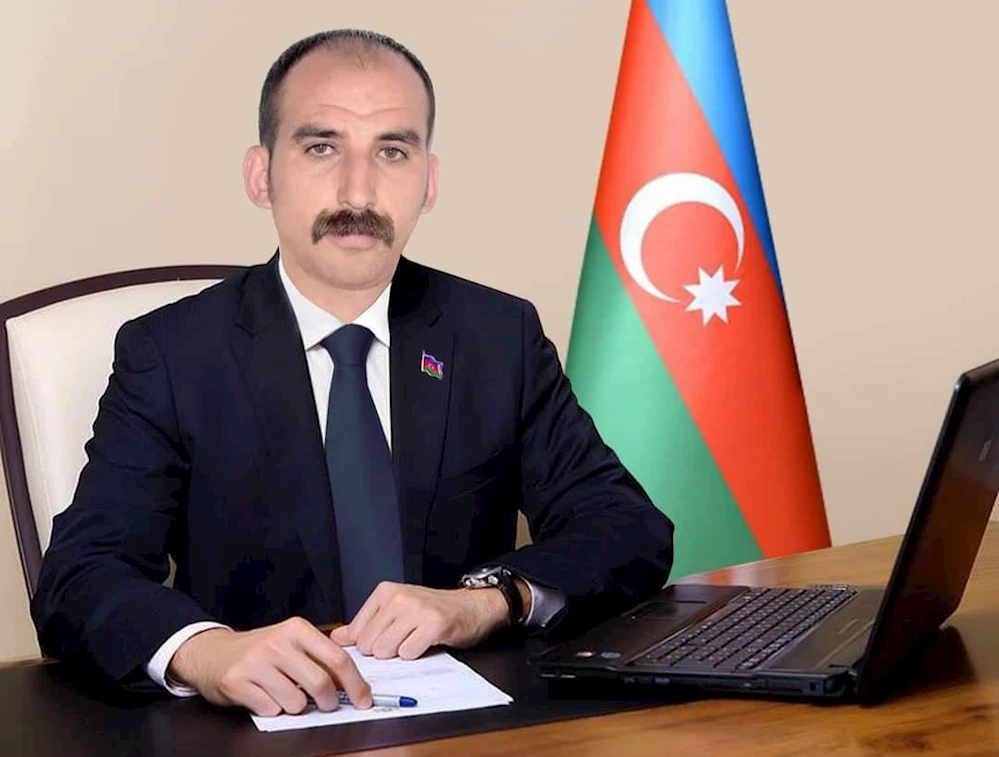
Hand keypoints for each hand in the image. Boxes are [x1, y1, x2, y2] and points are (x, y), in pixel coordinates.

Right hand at [167, 617, 371, 716]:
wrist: (212, 652)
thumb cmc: (260, 650)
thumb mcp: (290, 642)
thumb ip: (319, 656)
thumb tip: (353, 681)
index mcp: (297, 629)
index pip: (337, 658)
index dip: (355, 684)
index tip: (364, 699)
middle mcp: (278, 643)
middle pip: (321, 683)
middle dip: (328, 702)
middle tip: (325, 705)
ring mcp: (257, 662)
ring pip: (296, 702)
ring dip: (295, 706)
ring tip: (283, 693)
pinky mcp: (238, 682)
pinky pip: (271, 710)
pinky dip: (272, 710)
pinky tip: (264, 696)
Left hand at [331, 581, 527, 659]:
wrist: (472, 606)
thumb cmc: (431, 611)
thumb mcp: (395, 610)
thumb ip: (364, 624)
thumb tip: (335, 638)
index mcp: (385, 592)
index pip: (356, 632)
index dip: (369, 644)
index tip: (385, 640)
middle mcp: (398, 597)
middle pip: (368, 645)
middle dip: (384, 651)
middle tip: (404, 639)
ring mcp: (416, 610)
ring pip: (385, 651)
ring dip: (400, 653)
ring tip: (415, 639)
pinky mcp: (434, 625)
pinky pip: (408, 654)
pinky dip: (416, 654)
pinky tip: (426, 642)